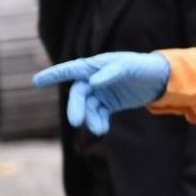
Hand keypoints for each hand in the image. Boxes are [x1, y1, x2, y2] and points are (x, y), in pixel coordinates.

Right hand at [32, 52, 171, 134]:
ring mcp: (100, 92)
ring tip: (99, 129)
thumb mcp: (130, 66)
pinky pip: (98, 114)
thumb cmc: (142, 66)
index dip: (54, 74)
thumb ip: (112, 72)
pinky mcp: (108, 103)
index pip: (72, 69)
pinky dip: (98, 122)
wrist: (159, 79)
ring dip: (90, 118)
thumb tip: (93, 82)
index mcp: (96, 65)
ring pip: (88, 107)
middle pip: (79, 93)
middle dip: (76, 107)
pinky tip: (102, 129)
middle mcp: (94, 78)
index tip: (36, 81)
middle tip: (76, 121)